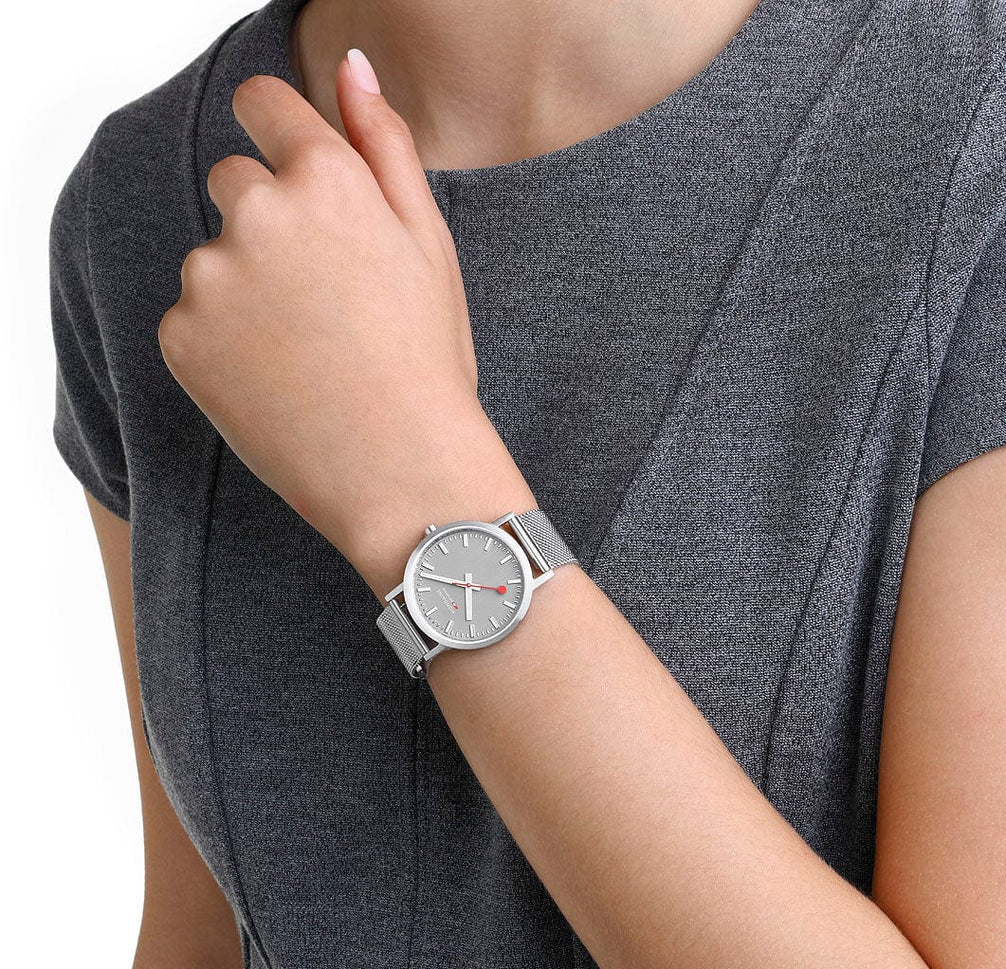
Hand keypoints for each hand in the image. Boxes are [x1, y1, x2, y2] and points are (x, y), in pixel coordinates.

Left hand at [157, 54, 531, 591]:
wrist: (398, 469)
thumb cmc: (427, 360)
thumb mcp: (428, 243)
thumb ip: (384, 144)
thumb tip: (353, 66)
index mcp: (327, 179)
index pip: (265, 104)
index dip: (280, 135)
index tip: (296, 179)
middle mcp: (258, 213)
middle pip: (235, 184)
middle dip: (271, 223)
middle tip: (326, 299)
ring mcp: (211, 277)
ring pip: (215, 257)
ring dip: (248, 287)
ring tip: (306, 350)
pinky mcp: (181, 336)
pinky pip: (193, 315)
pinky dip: (224, 340)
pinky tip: (276, 378)